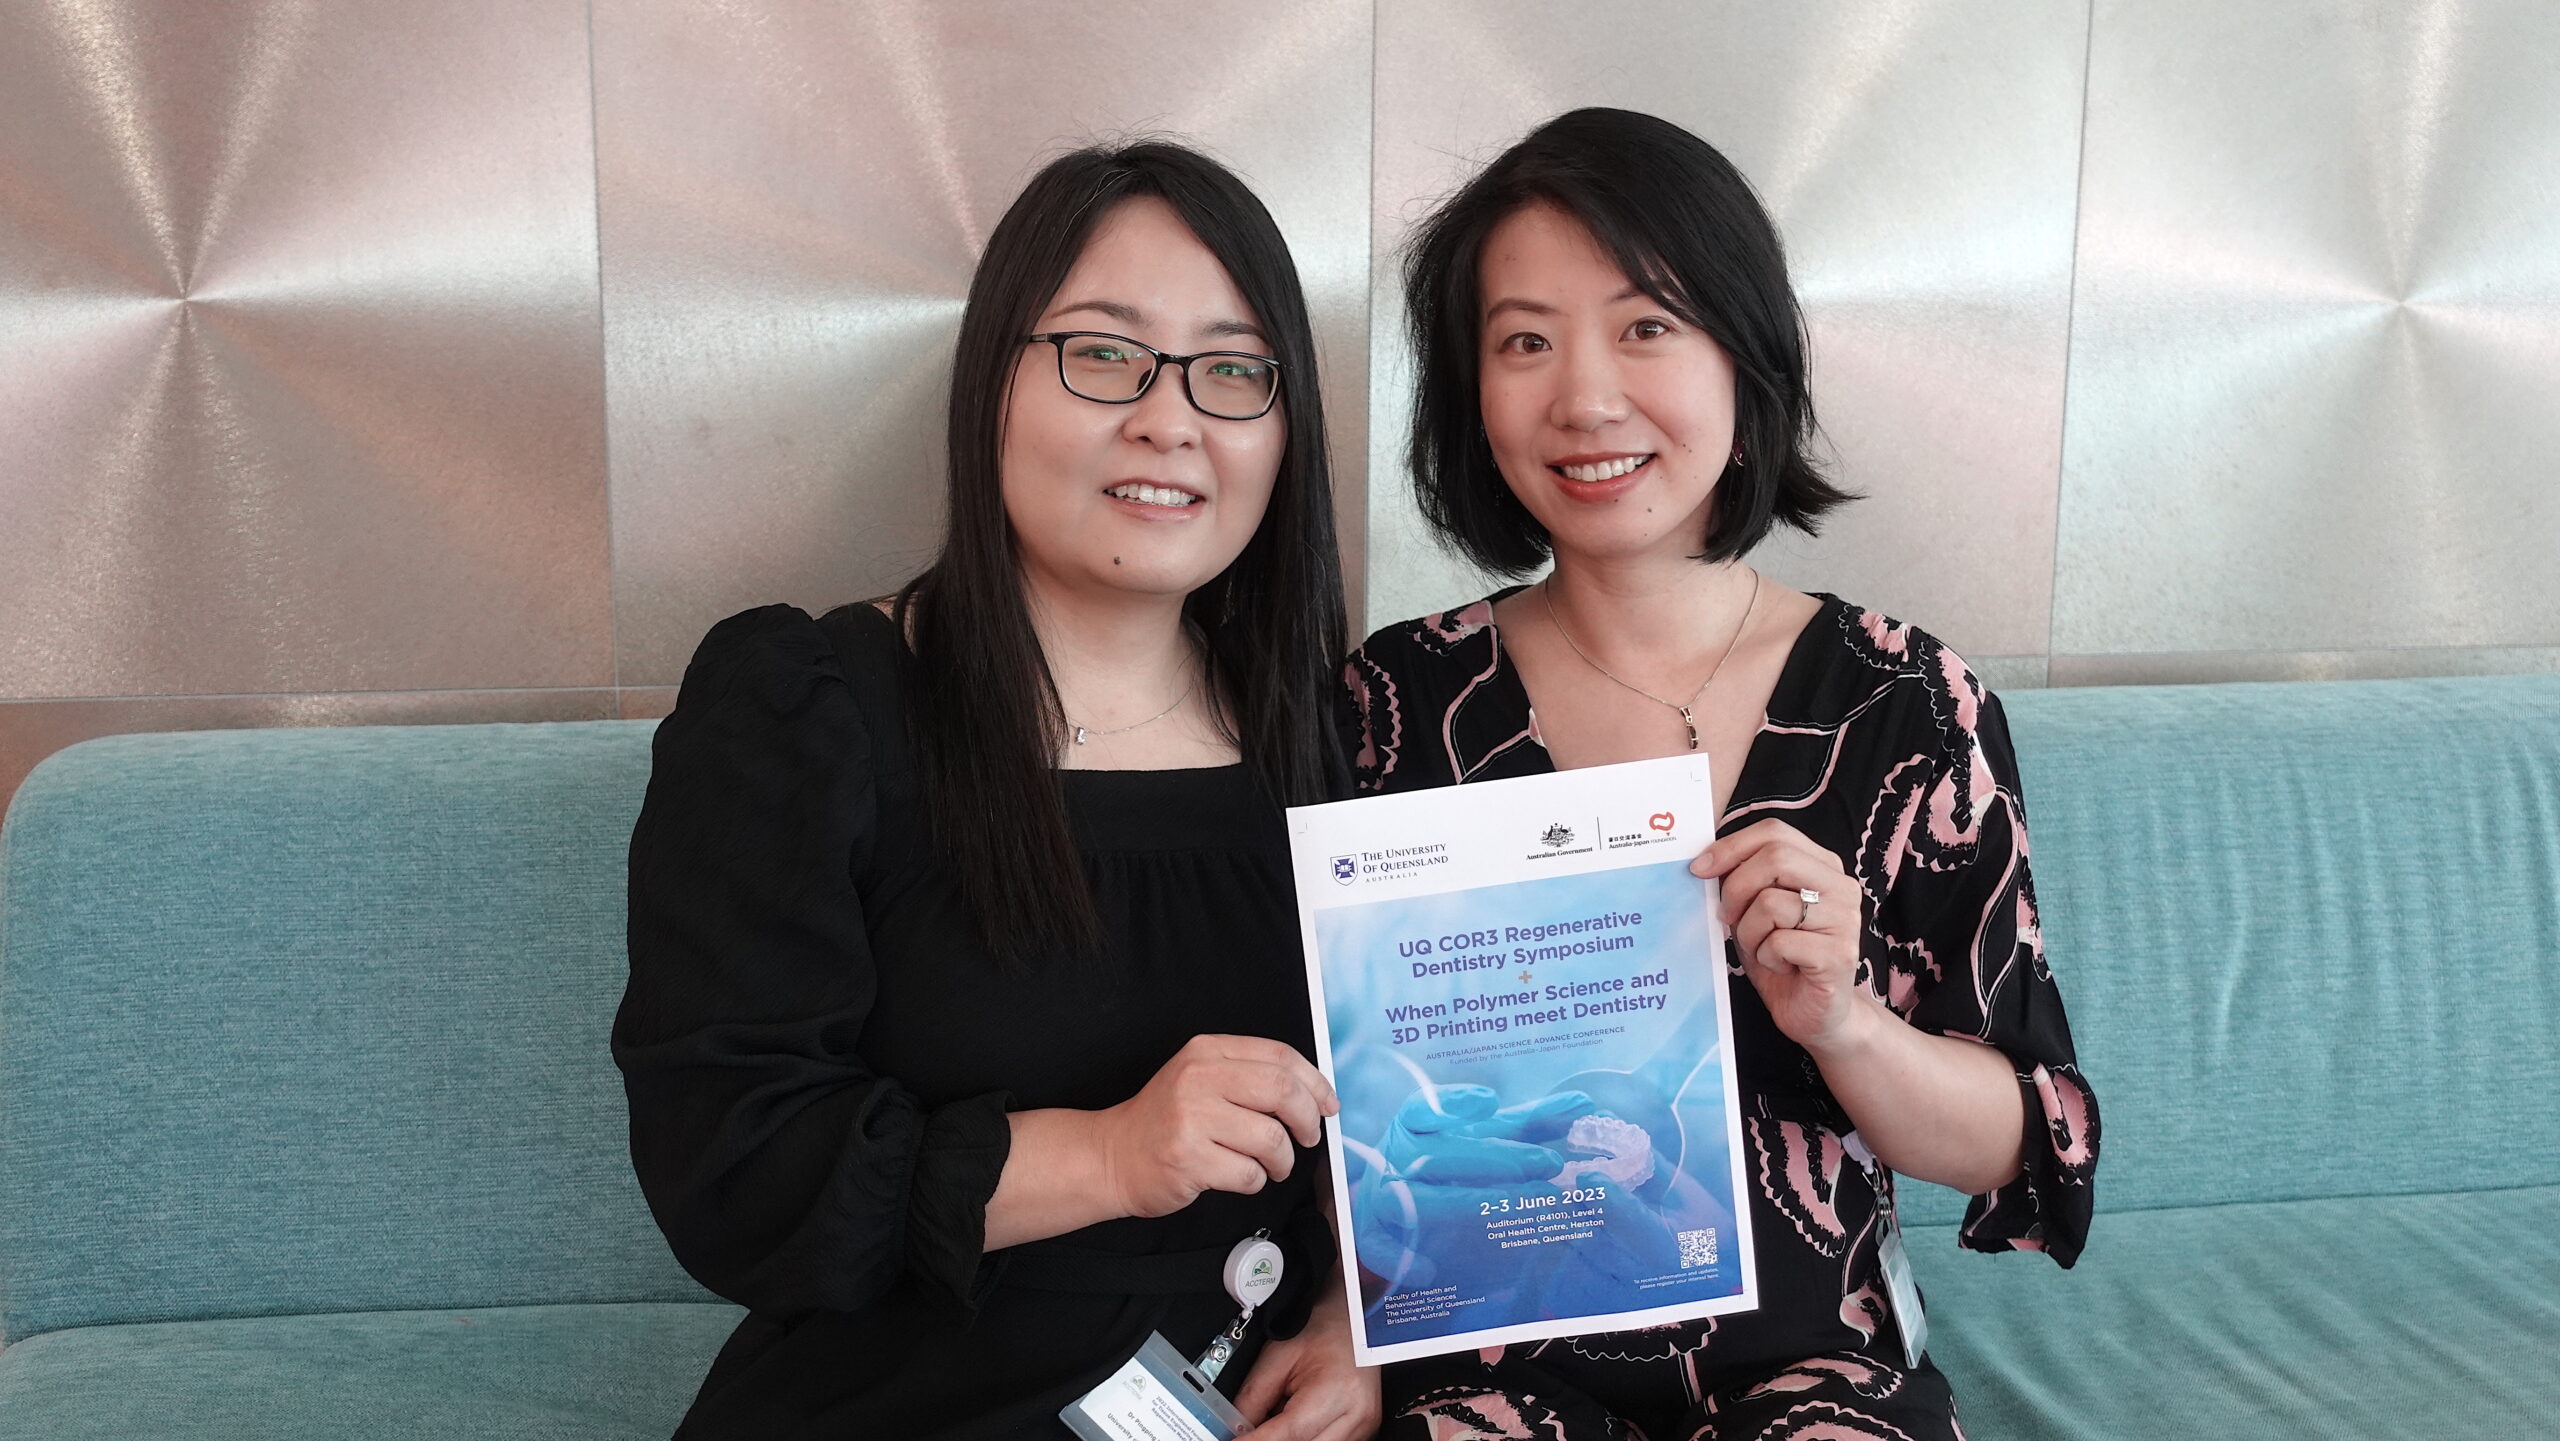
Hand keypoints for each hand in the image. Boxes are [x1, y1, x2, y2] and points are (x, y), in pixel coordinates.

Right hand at [1095, 1035, 1336, 1218]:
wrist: (1113, 1155)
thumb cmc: (1167, 1121)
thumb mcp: (1201, 1079)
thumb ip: (1249, 1076)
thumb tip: (1315, 1095)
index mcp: (1208, 1051)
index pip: (1280, 1056)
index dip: (1315, 1083)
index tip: (1328, 1105)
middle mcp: (1199, 1078)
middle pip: (1282, 1091)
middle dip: (1307, 1119)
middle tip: (1308, 1137)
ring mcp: (1191, 1118)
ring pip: (1271, 1138)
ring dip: (1282, 1160)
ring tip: (1272, 1165)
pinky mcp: (1188, 1159)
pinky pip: (1249, 1173)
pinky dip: (1256, 1180)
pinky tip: (1240, 1176)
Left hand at [1233, 1275, 1378, 1440]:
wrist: (1353, 1319)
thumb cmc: (1322, 1328)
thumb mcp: (1277, 1358)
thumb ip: (1252, 1398)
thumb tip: (1236, 1429)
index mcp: (1336, 1391)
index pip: (1288, 1433)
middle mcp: (1356, 1415)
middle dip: (1272, 1440)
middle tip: (1250, 1430)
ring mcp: (1363, 1426)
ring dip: (1290, 1439)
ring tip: (1278, 1415)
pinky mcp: (1362, 1431)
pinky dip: (1306, 1437)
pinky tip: (1296, 1420)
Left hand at [1694, 819, 1874, 1055]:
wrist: (1815, 1013)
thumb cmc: (1782, 957)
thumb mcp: (1756, 911)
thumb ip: (1743, 880)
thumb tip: (1704, 860)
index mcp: (1822, 866)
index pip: (1775, 832)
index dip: (1731, 846)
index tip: (1699, 869)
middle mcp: (1841, 887)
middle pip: (1775, 858)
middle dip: (1736, 888)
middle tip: (1727, 918)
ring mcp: (1844, 920)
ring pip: (1772, 903)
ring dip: (1749, 932)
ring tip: (1762, 949)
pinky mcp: (1839, 954)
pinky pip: (1779, 942)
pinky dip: (1765, 957)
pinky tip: (1780, 966)